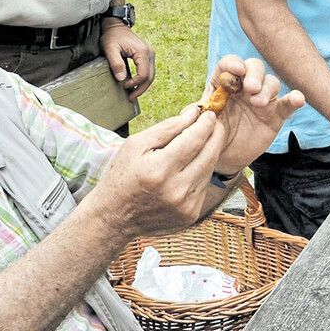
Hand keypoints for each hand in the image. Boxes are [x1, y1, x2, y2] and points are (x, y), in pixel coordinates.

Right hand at [87, 104, 224, 241]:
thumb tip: (193, 114)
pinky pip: (204, 185)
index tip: (209, 113)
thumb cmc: (123, 176)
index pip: (194, 139)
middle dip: (215, 134)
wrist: (114, 217)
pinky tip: (191, 164)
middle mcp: (176, 190)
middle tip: (212, 122)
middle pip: (210, 154)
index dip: (206, 123)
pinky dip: (202, 170)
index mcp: (159, 170)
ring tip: (201, 140)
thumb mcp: (136, 145)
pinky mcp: (191, 214)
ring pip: (210, 169)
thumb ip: (167, 128)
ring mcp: (186, 206)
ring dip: (210, 151)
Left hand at [100, 22, 155, 99]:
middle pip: (150, 77)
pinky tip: (134, 85)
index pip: (144, 74)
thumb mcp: (110, 49)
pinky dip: (143, 80)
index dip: (135, 83)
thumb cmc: (111, 36)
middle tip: (130, 98)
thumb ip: (116, 63)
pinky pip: (148, 71)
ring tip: (132, 94)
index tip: (124, 87)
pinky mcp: (147, 55)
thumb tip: (122, 79)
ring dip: (142, 86)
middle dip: (141, 89)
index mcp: (143, 52)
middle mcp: (150, 53)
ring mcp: (150, 54)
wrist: (115, 26)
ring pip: (151, 75)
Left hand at [201, 55, 304, 174]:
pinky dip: (294, 99)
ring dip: (267, 88)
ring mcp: (262, 99)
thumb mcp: (198, 124)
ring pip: (271, 82)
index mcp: (224, 84)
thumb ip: (194, 115)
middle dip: (254, 74)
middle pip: (254, 68)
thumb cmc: (210, 135)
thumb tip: (192, 110)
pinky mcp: (275, 115)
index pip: (229, 65)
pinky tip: (298, 98)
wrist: (223, 158)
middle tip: (250, 88)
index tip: (236, 70)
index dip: (233, 63)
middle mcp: (244, 87)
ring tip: (258, 102)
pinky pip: (287, 104)